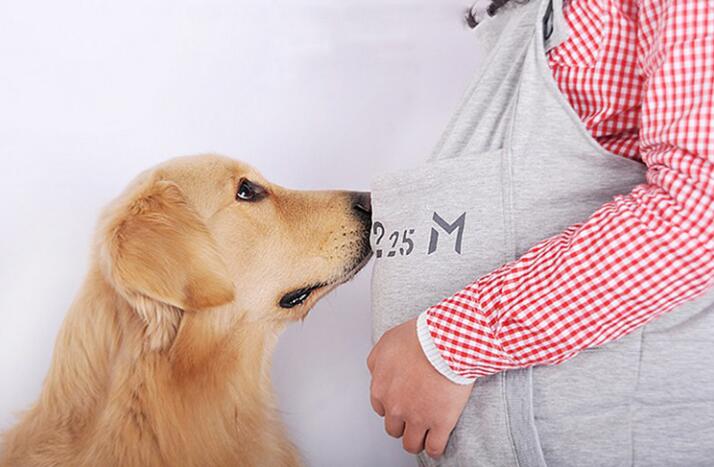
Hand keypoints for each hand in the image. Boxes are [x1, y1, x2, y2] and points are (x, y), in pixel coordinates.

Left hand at [367, 318, 473, 457]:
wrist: (446, 341)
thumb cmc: (420, 337)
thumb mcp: (386, 342)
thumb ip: (376, 361)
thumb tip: (376, 373)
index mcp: (381, 388)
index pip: (381, 409)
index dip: (393, 407)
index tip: (402, 404)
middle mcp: (395, 406)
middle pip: (394, 428)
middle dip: (403, 423)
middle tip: (414, 417)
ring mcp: (417, 417)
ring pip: (411, 443)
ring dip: (417, 440)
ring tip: (425, 436)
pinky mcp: (440, 423)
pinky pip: (435, 448)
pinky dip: (435, 449)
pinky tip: (437, 445)